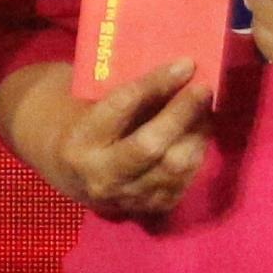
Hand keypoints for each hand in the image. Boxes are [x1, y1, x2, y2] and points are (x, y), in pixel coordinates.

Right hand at [4, 58, 214, 219]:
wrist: (66, 173)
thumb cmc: (81, 123)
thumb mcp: (90, 103)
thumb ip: (126, 92)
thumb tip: (176, 70)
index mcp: (79, 142)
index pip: (121, 108)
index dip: (157, 83)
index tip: (184, 64)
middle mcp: (101, 176)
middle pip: (150, 145)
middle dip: (181, 113)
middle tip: (203, 87)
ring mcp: (127, 197)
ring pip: (174, 166)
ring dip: (196, 132)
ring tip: (206, 106)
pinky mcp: (150, 208)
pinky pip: (184, 180)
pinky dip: (197, 151)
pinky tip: (200, 130)